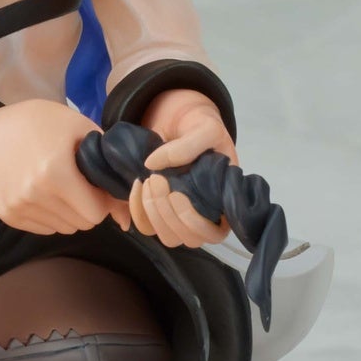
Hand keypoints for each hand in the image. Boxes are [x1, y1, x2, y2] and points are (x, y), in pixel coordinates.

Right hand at [0, 100, 115, 235]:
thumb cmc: (37, 123)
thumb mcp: (78, 127)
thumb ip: (110, 165)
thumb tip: (128, 217)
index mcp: (55, 172)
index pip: (96, 213)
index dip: (102, 199)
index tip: (95, 183)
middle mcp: (35, 195)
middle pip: (82, 224)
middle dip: (87, 206)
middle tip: (77, 182)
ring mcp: (19, 207)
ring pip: (65, 229)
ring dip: (69, 212)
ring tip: (58, 186)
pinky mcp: (8, 216)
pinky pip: (46, 229)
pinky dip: (51, 215)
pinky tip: (41, 192)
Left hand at [114, 93, 237, 249]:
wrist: (180, 121)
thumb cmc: (201, 126)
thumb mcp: (205, 128)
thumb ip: (187, 145)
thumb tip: (152, 164)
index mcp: (224, 201)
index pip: (215, 233)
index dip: (195, 222)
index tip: (177, 194)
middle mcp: (204, 214)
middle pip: (188, 239)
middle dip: (168, 214)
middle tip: (157, 179)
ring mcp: (180, 215)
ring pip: (167, 237)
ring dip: (153, 213)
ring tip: (148, 180)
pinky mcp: (159, 210)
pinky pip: (146, 225)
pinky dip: (137, 209)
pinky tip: (137, 184)